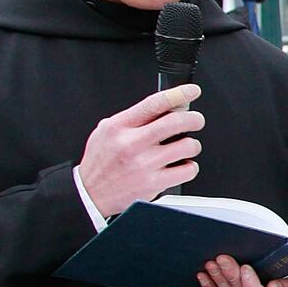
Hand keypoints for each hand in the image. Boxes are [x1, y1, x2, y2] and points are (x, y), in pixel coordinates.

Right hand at [77, 85, 204, 217]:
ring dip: (192, 145)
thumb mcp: (107, 131)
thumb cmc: (101, 162)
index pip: (154, 104)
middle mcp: (132, 144)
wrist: (91, 194)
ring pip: (187, 146)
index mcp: (119, 127)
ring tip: (185, 148)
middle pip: (176, 122)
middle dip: (194, 118)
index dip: (178, 94)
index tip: (192, 91)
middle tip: (196, 121)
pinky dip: (190, 167)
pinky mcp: (154, 184)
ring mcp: (144, 165)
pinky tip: (181, 166)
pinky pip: (188, 170)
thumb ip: (133, 118)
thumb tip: (167, 106)